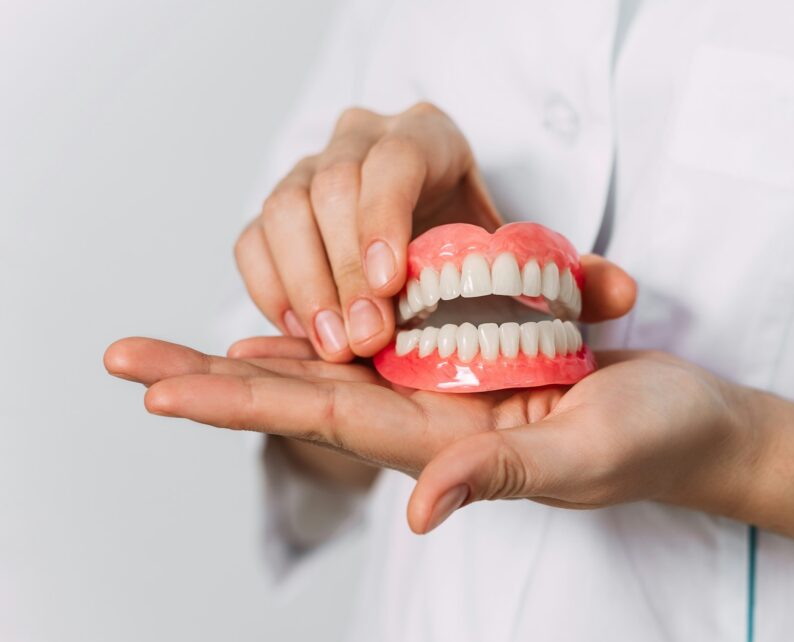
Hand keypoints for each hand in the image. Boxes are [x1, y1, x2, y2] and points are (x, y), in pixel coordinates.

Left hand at [104, 337, 761, 533]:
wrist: (696, 423)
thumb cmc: (654, 442)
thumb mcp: (583, 456)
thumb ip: (503, 476)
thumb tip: (420, 511)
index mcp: (446, 443)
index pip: (325, 419)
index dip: (241, 401)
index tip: (160, 391)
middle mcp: (433, 417)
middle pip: (306, 391)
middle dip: (216, 378)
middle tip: (128, 359)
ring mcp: (452, 385)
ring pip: (337, 363)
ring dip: (258, 353)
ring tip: (178, 348)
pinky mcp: (478, 355)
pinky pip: (389, 338)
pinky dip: (332, 324)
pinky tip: (290, 314)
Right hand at [235, 102, 501, 361]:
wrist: (436, 241)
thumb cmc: (471, 246)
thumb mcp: (499, 246)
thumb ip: (504, 263)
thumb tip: (530, 298)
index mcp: (424, 135)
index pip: (395, 160)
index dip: (385, 219)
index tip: (390, 285)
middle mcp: (359, 140)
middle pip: (332, 188)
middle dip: (347, 271)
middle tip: (364, 337)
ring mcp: (309, 171)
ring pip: (283, 211)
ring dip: (306, 285)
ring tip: (333, 344)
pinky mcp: (276, 211)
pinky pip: (253, 242)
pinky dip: (272, 291)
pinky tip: (304, 333)